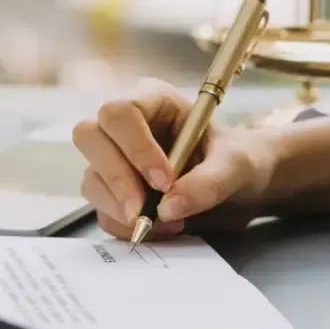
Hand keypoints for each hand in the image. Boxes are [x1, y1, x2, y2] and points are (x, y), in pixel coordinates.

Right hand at [72, 79, 272, 240]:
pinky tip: (161, 228)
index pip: (120, 112)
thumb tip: (167, 207)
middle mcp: (125, 125)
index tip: (164, 181)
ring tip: (168, 223)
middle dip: (115, 178)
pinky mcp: (113, 191)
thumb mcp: (237, 166)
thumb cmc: (238, 161)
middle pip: (89, 136)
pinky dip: (125, 226)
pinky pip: (101, 210)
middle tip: (143, 211)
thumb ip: (208, 182)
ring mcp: (114, 158)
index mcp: (153, 100)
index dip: (135, 147)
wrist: (240, 187)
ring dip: (120, 207)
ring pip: (90, 178)